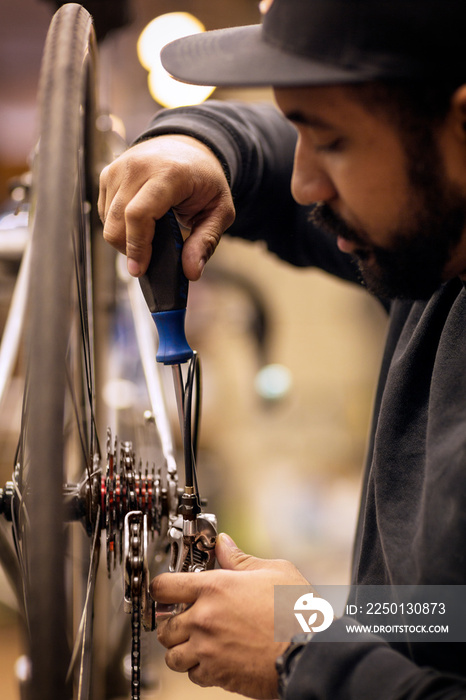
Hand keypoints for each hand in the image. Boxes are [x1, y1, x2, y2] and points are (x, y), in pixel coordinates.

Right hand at [98, 134, 234, 278]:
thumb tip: (191, 273)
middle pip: (117, 222)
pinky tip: (140, 222)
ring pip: (107, 220)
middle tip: (149, 260)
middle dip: (129, 249)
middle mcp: (138, 167)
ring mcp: (119, 168)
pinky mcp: (108, 173)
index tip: (140, 270)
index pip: (139, 214)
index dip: (136, 246)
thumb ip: (206, 242)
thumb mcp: (220, 211)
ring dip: (124, 238)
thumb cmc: (205, 180)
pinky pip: (104, 212)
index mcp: (168, 173)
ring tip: (150, 236)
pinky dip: (119, 225)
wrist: (189, 147)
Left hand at [150, 532, 308, 697]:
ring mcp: (207, 649)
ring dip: (181, 649)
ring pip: (173, 654)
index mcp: (214, 588)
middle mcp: (204, 618)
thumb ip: (241, 559)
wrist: (308, 653)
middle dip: (172, 623)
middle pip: (164, 625)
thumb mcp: (274, 571)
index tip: (164, 591)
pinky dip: (198, 669)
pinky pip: (192, 674)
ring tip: (197, 642)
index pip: (165, 587)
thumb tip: (224, 544)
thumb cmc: (296, 612)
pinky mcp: (216, 674)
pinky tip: (213, 658)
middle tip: (187, 619)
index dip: (161, 588)